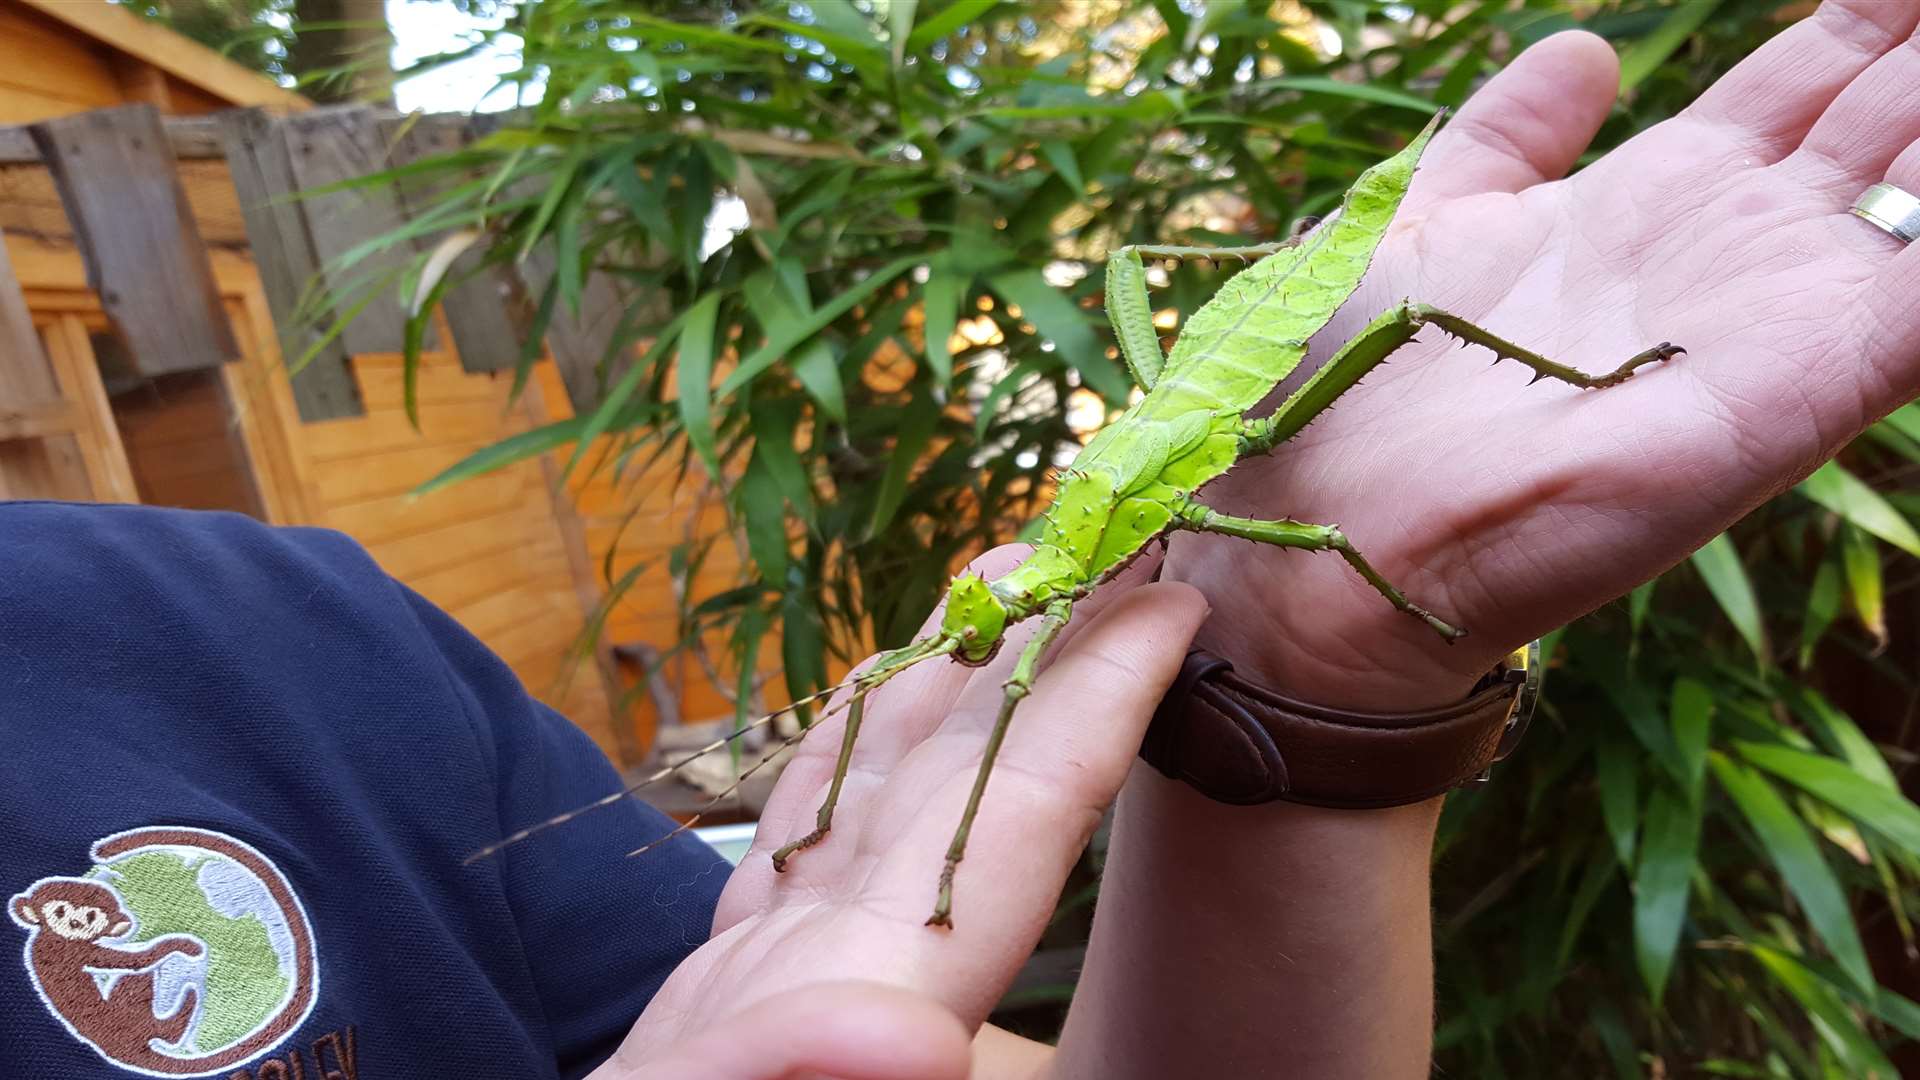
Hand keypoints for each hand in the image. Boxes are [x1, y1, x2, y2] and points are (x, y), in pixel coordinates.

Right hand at [593, 549, 1206, 1075]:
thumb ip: (779, 1071)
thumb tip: (910, 1040)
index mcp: (858, 1000)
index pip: (1008, 837)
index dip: (1091, 721)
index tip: (1167, 613)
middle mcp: (841, 976)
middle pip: (965, 794)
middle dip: (1038, 670)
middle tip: (1100, 547)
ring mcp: (784, 977)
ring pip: (887, 808)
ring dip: (953, 697)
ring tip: (1005, 587)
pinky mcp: (722, 991)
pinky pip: (801, 852)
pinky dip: (841, 768)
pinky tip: (870, 712)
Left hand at [1171, 1, 1919, 709]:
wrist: (1332, 537)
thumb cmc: (1343, 388)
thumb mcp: (1422, 221)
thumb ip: (1505, 138)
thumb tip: (1582, 51)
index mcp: (1652, 200)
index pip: (1799, 84)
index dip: (1858, 24)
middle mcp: (1733, 251)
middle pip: (1883, 119)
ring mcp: (1780, 319)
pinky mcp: (1806, 388)